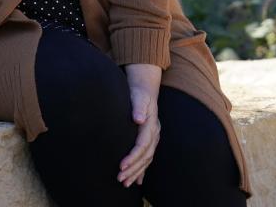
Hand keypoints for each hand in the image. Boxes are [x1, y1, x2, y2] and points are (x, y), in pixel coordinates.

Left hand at [118, 64, 161, 187]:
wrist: (145, 92)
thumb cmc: (138, 94)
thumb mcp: (138, 96)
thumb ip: (138, 106)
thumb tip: (139, 118)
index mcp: (152, 125)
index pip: (142, 145)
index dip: (132, 156)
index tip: (121, 165)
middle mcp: (154, 134)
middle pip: (145, 156)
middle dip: (133, 169)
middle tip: (120, 178)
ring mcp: (153, 138)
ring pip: (146, 160)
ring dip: (136, 172)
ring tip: (124, 182)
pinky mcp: (149, 141)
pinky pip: (147, 158)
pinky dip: (141, 170)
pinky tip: (136, 181)